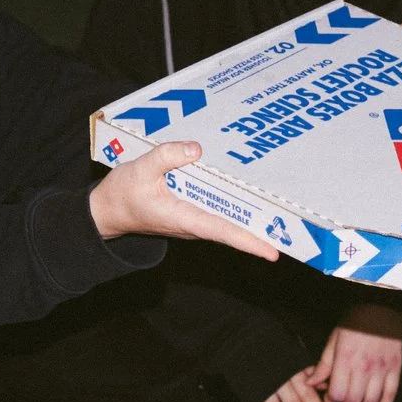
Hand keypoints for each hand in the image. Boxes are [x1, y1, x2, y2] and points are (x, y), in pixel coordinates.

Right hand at [90, 143, 278, 261]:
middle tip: (294, 226)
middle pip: (235, 229)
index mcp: (185, 218)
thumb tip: (197, 150)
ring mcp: (195, 220)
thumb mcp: (140, 169)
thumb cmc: (122, 194)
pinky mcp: (192, 213)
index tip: (274, 252)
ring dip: (252, 217)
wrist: (107, 209)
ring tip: (282, 209)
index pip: (224, 232)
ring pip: (229, 220)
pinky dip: (235, 206)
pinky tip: (248, 192)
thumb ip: (167, 156)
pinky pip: (219, 212)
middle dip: (262, 230)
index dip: (250, 242)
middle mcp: (195, 224)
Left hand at [310, 303, 401, 401]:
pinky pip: (390, 394)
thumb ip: (324, 364)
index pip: (336, 392)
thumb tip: (311, 384)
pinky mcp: (395, 369)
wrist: (383, 308)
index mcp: (346, 360)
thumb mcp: (333, 339)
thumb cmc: (355, 322)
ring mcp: (382, 370)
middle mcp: (364, 369)